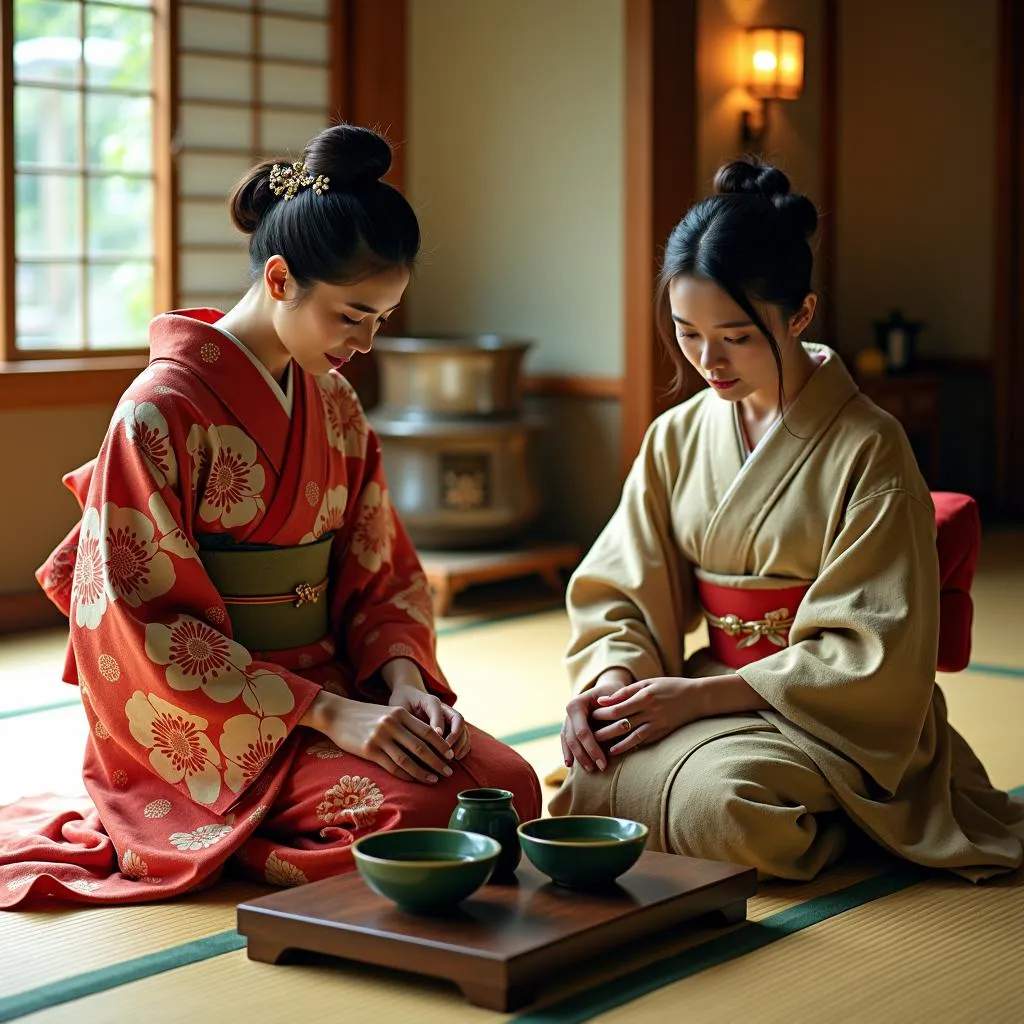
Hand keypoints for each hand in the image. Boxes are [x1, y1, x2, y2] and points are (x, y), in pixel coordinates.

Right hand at [303, 691, 455, 783]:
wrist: (337, 713)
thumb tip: (427, 742)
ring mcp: (380, 738)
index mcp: (400, 713)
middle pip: (422, 747)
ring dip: (424, 772)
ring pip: (408, 760)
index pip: (427, 731)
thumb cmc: (365, 715)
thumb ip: (405, 724)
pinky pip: (392, 767)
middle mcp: (392, 725)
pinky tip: (414, 780)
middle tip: (449, 772)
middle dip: (438, 761)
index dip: (441, 745)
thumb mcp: (388, 713)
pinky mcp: (369, 750)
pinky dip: (406, 775)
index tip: (451, 755)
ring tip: (435, 780)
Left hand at [389, 682, 470, 759]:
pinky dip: (463, 746)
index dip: (438, 724)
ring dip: (461, 742)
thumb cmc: (402, 703)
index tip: (437, 737)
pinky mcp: (451, 726)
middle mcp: (444, 708)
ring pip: (462, 727)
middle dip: (455, 736)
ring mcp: (449, 717)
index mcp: (430, 700)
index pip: (438, 710)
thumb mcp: (401, 708)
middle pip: (457, 719)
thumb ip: (408, 719)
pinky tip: (458, 757)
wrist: (408, 696)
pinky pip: (463, 735)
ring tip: (454, 757)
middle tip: (448, 751)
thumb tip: (417, 738)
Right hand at [560, 670, 630, 773]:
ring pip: (568, 741)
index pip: (583, 731)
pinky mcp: (569, 726)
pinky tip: (569, 764)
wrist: (607, 689)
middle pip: (574, 739)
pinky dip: (568, 752)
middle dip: (585, 756)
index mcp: (577, 704)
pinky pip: (566, 741)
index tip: (603, 763)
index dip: (592, 749)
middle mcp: (569, 712)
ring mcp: (567, 719)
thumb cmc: (615, 692)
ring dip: (578, 757)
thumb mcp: (617, 695)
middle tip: (599, 769)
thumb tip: (625, 723)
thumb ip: (618, 710)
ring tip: (589, 769)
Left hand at [589, 676, 705, 755]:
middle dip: (603, 730)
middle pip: (621, 724)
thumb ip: (625, 692)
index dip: (602, 714)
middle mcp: (651, 712)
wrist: (697, 698)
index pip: (617, 709)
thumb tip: (602, 701)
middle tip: (588, 735)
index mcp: (645, 697)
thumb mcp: (647, 683)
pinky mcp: (662, 733)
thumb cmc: (669, 686)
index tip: (590, 716)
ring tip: (599, 747)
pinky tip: (616, 750)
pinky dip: (629, 746)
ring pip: (631, 737)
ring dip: (614, 743)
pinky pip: (643, 742)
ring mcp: (657, 724)